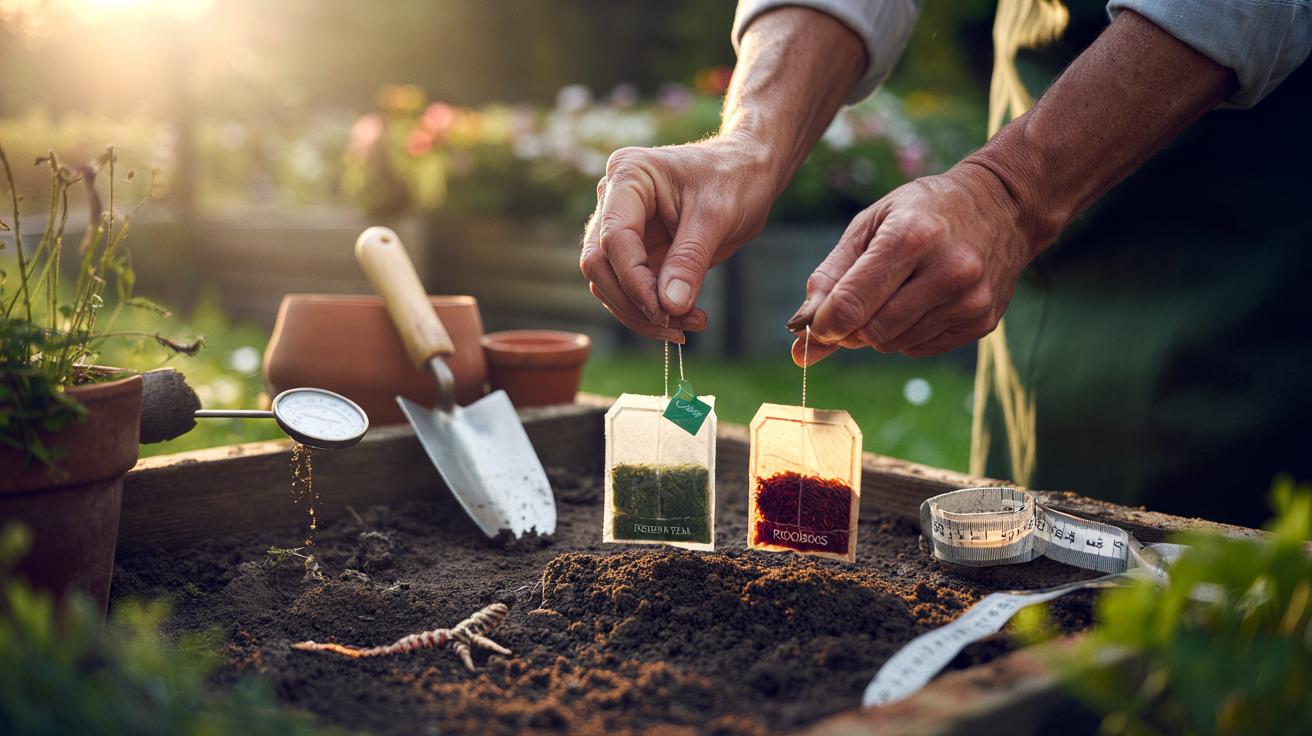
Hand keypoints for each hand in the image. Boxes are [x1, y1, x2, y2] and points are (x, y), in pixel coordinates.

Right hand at [580, 132, 777, 342]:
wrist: (749, 173)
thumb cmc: (735, 179)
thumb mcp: (717, 217)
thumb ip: (689, 260)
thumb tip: (668, 308)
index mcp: (628, 176)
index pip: (614, 238)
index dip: (634, 281)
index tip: (663, 312)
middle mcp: (614, 201)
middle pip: (599, 264)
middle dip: (633, 303)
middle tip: (673, 327)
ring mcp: (621, 227)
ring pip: (608, 283)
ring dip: (642, 313)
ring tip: (688, 324)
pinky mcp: (636, 252)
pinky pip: (630, 289)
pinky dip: (653, 311)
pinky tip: (686, 317)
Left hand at [787, 161, 1038, 363]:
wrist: (1003, 205)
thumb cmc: (923, 211)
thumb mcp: (870, 225)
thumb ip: (829, 279)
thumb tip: (800, 340)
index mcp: (911, 237)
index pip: (851, 305)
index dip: (824, 324)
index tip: (817, 324)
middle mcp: (947, 271)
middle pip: (870, 332)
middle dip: (850, 328)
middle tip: (853, 305)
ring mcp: (970, 299)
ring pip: (893, 345)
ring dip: (878, 330)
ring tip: (895, 292)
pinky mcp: (983, 321)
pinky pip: (919, 349)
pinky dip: (906, 333)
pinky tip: (921, 301)